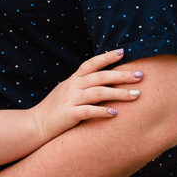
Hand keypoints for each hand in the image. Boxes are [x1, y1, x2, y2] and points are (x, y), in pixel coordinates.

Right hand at [28, 49, 143, 141]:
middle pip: (101, 76)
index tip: (124, 51)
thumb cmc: (54, 109)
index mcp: (74, 79)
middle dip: (122, 75)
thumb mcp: (67, 90)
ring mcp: (71, 99)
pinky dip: (102, 111)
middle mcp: (73, 86)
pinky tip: (115, 113)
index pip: (92, 63)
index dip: (107, 56)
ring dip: (118, 93)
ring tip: (136, 95)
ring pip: (98, 92)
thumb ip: (82, 84)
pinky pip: (88, 111)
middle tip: (141, 75)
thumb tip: (101, 78)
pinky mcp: (69, 114)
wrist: (35, 125)